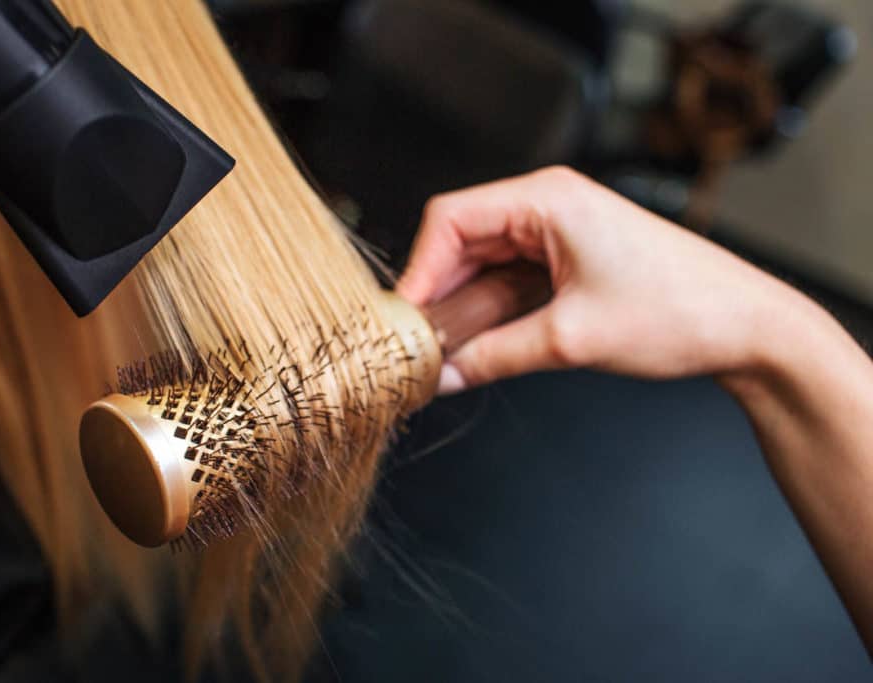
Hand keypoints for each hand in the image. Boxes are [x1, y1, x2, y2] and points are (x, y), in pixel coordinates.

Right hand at [396, 167, 817, 392]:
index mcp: (548, 199)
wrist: (749, 328)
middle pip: (463, 242)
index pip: (451, 219)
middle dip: (439, 293)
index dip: (419, 268)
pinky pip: (512, 281)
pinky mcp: (571, 260)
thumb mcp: (570, 340)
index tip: (406, 317)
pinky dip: (493, 312)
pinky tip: (477, 346)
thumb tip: (444, 376)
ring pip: (485, 266)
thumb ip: (496, 357)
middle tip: (417, 342)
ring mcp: (561, 233)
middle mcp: (550, 206)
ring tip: (442, 353)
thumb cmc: (680, 312)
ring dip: (465, 307)